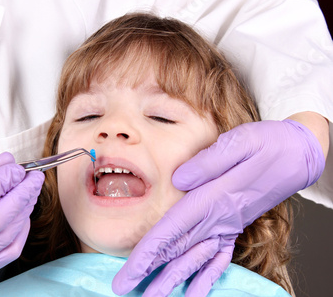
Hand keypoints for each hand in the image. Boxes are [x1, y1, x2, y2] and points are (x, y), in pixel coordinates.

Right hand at [0, 152, 43, 295]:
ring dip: (25, 209)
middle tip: (34, 177)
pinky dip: (21, 231)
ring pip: (7, 235)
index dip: (0, 181)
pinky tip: (22, 215)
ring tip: (30, 191)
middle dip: (22, 193)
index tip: (16, 167)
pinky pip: (9, 252)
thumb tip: (3, 162)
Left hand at [112, 120, 324, 295]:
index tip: (129, 273)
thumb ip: (207, 163)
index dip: (148, 254)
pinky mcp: (236, 225)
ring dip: (171, 279)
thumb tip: (178, 181)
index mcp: (214, 198)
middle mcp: (220, 218)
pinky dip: (205, 276)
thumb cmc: (269, 144)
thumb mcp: (239, 143)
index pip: (173, 231)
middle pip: (178, 250)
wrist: (300, 154)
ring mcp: (228, 225)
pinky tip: (194, 292)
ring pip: (195, 258)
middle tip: (124, 289)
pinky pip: (219, 257)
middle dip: (149, 272)